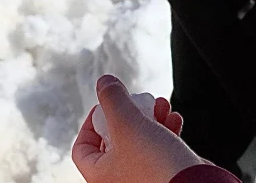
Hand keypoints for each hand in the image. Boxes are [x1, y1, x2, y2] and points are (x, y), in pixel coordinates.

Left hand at [73, 75, 202, 182]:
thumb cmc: (157, 165)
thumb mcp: (126, 122)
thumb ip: (112, 99)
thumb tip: (104, 82)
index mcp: (100, 176)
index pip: (82, 148)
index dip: (90, 123)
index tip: (104, 107)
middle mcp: (119, 181)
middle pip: (114, 141)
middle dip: (129, 114)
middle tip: (137, 101)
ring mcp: (143, 180)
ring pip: (140, 143)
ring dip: (150, 118)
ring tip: (160, 105)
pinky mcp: (165, 176)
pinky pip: (160, 151)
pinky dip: (165, 132)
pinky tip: (174, 119)